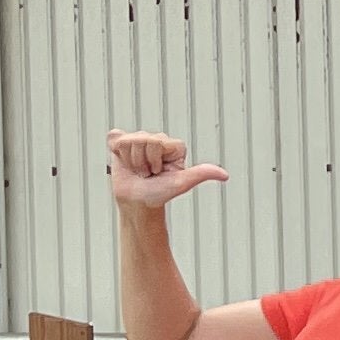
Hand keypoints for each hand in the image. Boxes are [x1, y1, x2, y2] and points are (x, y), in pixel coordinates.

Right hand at [106, 131, 228, 210]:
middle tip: (148, 173)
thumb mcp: (181, 183)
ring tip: (138, 170)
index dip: (155, 160)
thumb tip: (224, 175)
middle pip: (143, 140)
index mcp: (174, 146)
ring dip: (131, 160)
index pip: (158, 142)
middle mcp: (158, 140)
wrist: (138, 202)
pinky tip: (124, 160)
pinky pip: (115, 138)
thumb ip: (201, 174)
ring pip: (128, 141)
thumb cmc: (160, 193)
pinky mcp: (121, 143)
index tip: (160, 172)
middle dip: (143, 161)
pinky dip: (117, 152)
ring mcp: (139, 140)